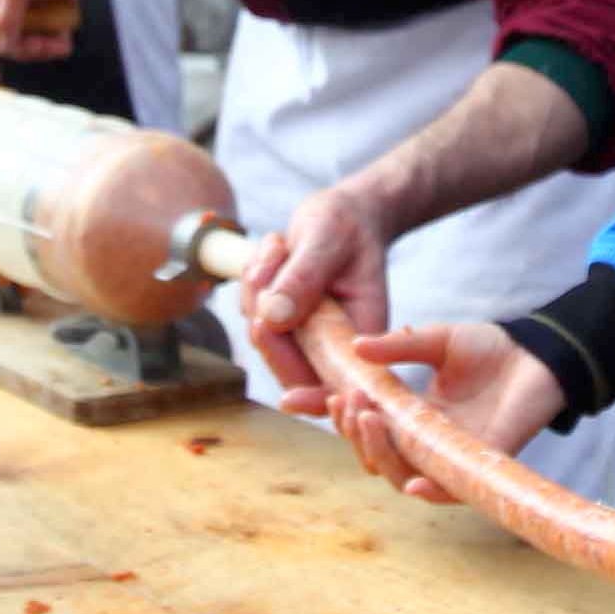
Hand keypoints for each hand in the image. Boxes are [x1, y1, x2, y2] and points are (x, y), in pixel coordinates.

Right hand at [0, 0, 100, 60]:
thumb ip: (7, 16)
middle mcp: (6, 7)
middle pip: (5, 45)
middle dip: (23, 51)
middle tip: (41, 45)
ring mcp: (30, 11)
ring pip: (29, 46)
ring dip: (42, 50)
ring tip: (58, 42)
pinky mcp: (52, 13)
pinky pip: (51, 40)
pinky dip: (58, 44)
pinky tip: (65, 39)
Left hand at [241, 185, 394, 397]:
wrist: (344, 213)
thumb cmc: (347, 225)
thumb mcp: (327, 241)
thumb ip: (303, 278)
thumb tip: (273, 319)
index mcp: (362, 333)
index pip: (340, 382)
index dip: (317, 400)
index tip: (289, 401)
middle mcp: (332, 342)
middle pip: (288, 365)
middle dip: (266, 321)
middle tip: (267, 267)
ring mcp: (305, 335)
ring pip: (263, 334)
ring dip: (258, 289)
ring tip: (278, 246)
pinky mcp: (282, 322)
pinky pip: (252, 312)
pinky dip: (254, 280)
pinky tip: (274, 249)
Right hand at [302, 319, 561, 503]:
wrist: (540, 357)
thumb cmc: (489, 349)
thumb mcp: (434, 341)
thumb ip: (398, 347)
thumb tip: (355, 347)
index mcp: (403, 413)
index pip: (354, 419)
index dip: (322, 412)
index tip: (290, 398)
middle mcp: (418, 441)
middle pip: (367, 451)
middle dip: (347, 429)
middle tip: (343, 398)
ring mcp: (443, 458)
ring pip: (393, 471)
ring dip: (374, 450)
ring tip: (366, 415)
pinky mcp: (474, 469)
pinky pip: (443, 490)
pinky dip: (423, 488)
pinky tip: (408, 479)